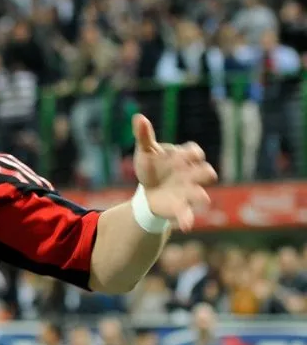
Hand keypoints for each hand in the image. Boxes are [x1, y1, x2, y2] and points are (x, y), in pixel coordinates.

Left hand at [131, 114, 216, 230]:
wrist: (148, 187)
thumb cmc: (152, 165)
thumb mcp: (146, 150)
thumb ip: (144, 135)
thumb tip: (138, 117)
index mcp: (183, 157)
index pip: (193, 152)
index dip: (192, 153)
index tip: (188, 154)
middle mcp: (190, 174)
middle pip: (204, 172)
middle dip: (204, 172)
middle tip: (206, 173)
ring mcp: (187, 191)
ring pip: (199, 193)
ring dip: (201, 196)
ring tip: (203, 199)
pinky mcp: (180, 206)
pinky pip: (187, 213)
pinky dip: (187, 219)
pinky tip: (186, 226)